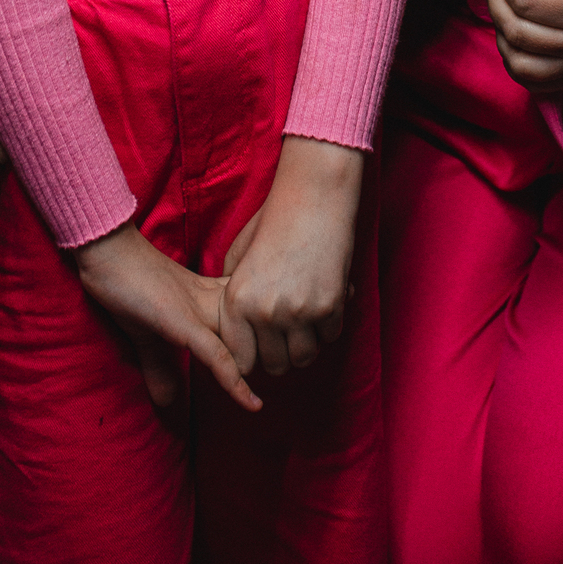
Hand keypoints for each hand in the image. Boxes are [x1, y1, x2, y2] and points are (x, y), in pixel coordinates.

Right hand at [75, 220, 259, 412]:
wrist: (108, 253)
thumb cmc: (127, 286)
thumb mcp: (147, 335)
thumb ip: (161, 365)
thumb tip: (168, 401)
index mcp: (209, 296)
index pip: (249, 317)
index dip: (264, 337)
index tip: (276, 359)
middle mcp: (212, 301)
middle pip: (255, 329)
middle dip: (271, 353)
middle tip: (284, 377)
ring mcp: (199, 311)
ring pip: (242, 342)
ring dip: (258, 369)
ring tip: (270, 397)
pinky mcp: (183, 322)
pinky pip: (215, 354)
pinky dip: (232, 379)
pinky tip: (250, 401)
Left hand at [220, 136, 362, 378]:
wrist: (312, 198)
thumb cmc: (273, 222)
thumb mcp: (239, 255)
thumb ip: (232, 293)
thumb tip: (236, 330)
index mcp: (237, 300)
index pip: (240, 361)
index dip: (252, 357)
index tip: (260, 346)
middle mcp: (265, 311)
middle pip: (274, 366)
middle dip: (281, 353)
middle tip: (287, 333)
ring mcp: (298, 312)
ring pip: (304, 358)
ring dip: (307, 344)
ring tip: (306, 321)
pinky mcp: (329, 306)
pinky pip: (330, 337)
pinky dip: (329, 325)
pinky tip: (324, 302)